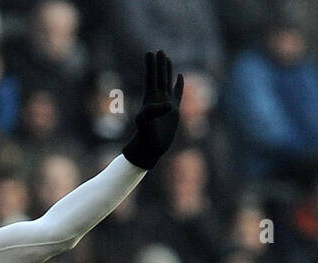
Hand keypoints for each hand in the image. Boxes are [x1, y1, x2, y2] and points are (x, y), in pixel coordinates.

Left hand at [122, 50, 183, 169]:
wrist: (151, 147)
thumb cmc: (146, 135)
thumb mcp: (146, 122)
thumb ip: (154, 111)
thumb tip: (168, 104)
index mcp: (150, 99)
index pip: (151, 78)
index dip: (151, 66)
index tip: (150, 53)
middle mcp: (158, 99)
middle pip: (159, 77)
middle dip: (159, 64)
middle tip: (158, 51)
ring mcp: (166, 103)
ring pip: (167, 82)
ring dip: (167, 70)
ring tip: (167, 58)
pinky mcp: (174, 109)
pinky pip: (178, 92)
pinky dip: (179, 84)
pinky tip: (179, 76)